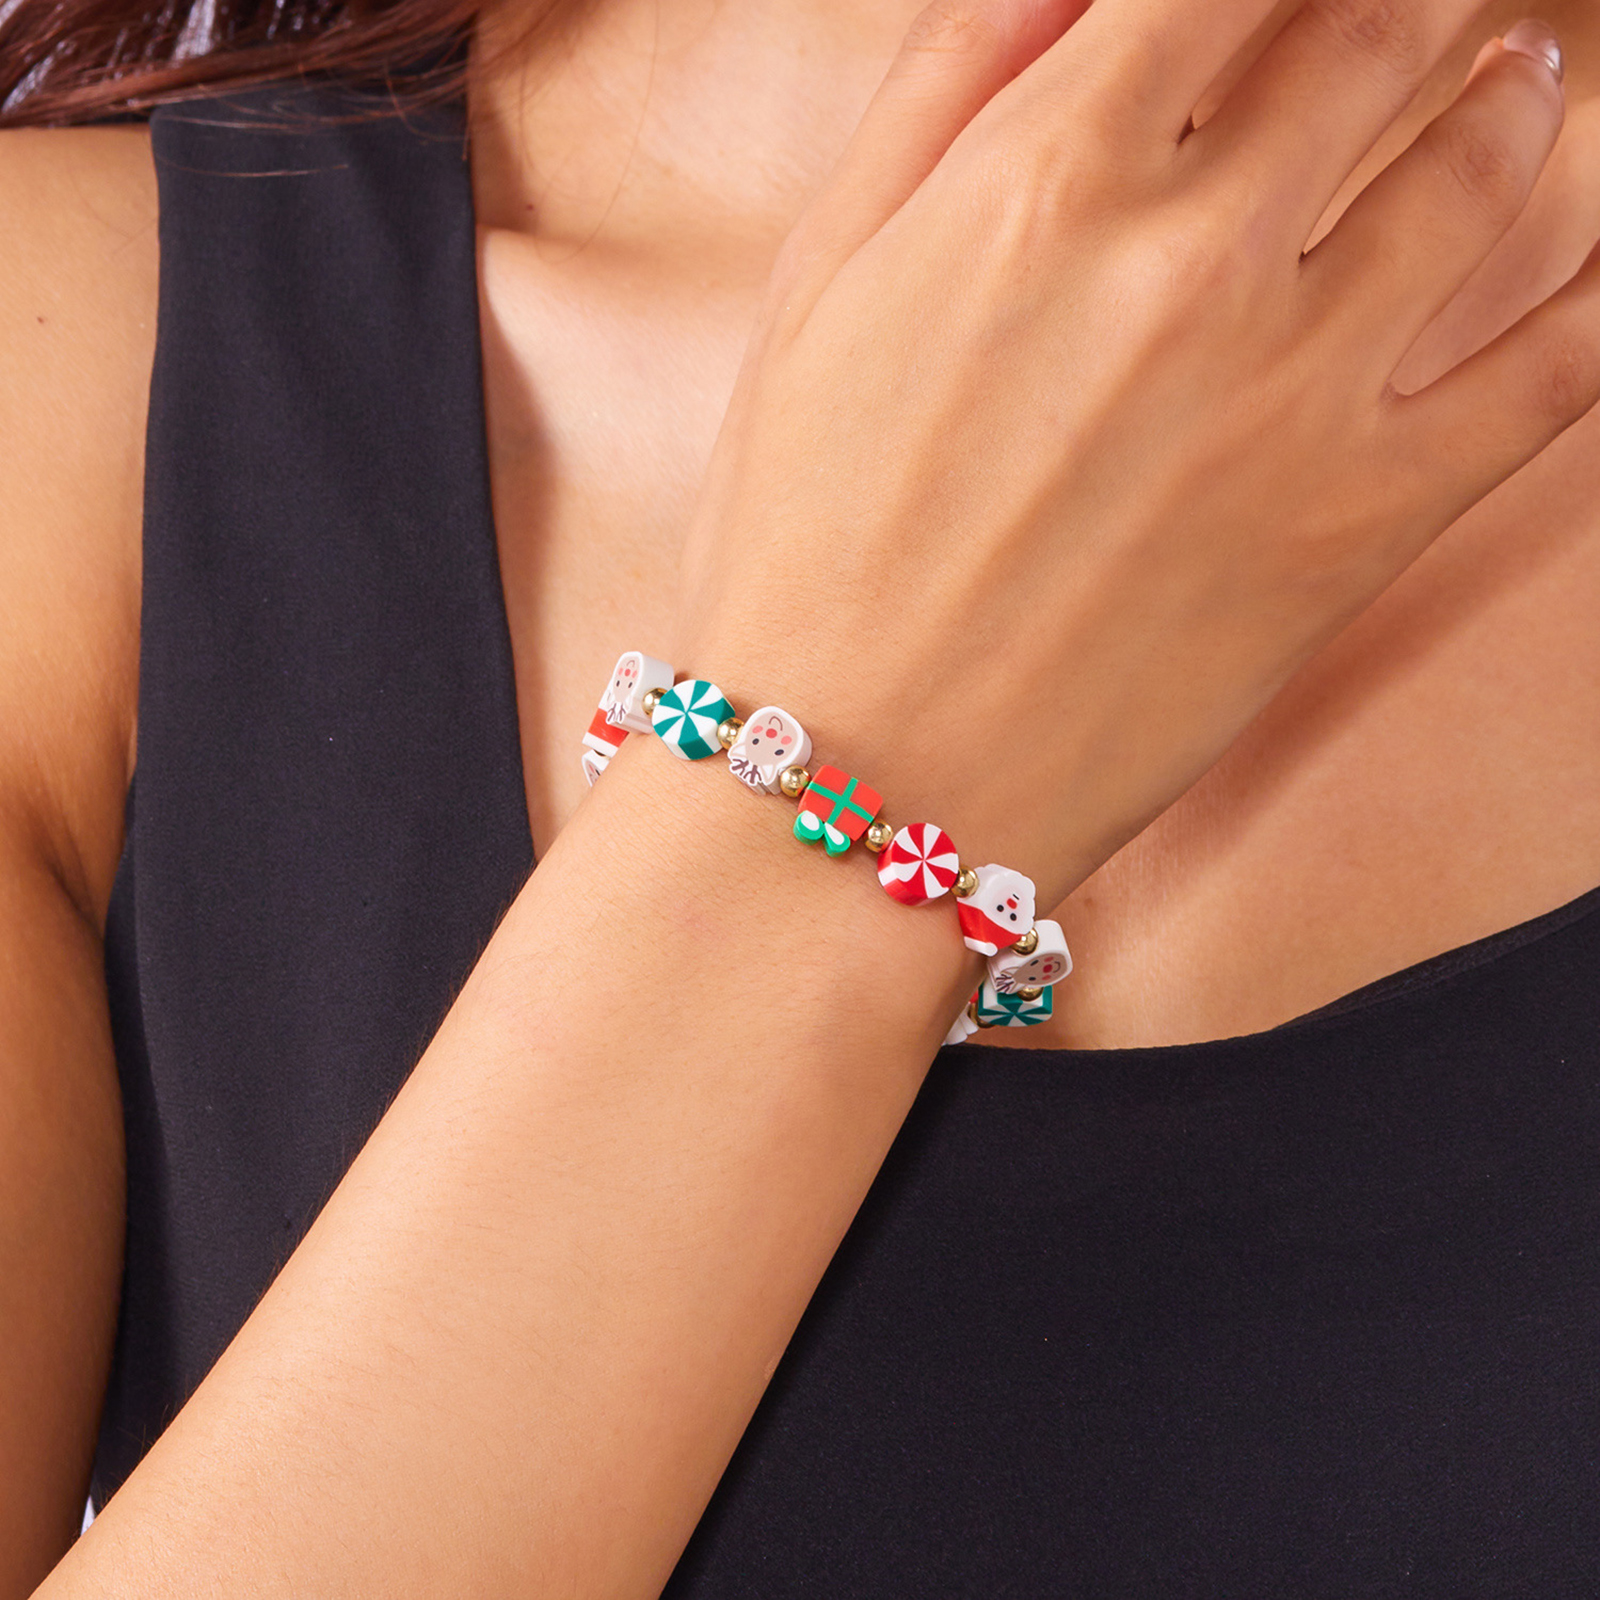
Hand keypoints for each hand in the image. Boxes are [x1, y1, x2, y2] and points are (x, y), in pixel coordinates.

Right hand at [677, 0, 1598, 910]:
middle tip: (1419, 11)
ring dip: (1511, 91)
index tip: (1284, 0)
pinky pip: (1558, 366)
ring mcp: (1300, 389)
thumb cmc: (803, 547)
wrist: (861, 781)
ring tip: (1513, 80)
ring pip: (1486, 160)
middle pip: (1379, 24)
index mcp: (1045, 182)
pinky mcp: (1366, 520)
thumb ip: (939, 95)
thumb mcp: (816, 292)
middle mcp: (1195, 255)